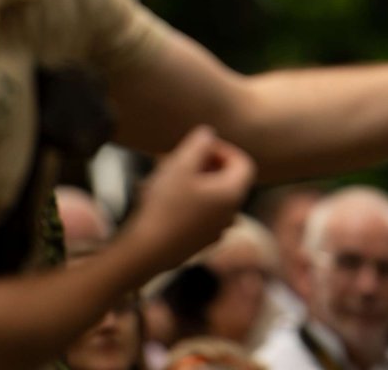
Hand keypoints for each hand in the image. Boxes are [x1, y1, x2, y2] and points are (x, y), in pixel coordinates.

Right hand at [121, 126, 254, 270]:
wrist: (144, 253)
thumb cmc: (164, 206)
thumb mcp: (180, 165)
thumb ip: (199, 143)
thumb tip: (209, 134)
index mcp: (232, 194)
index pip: (243, 163)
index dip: (223, 149)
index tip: (199, 146)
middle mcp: (230, 214)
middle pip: (227, 180)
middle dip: (205, 165)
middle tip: (179, 159)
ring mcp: (216, 232)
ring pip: (212, 198)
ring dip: (194, 184)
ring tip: (166, 178)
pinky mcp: (199, 244)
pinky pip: (200, 216)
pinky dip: (188, 203)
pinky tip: (162, 201)